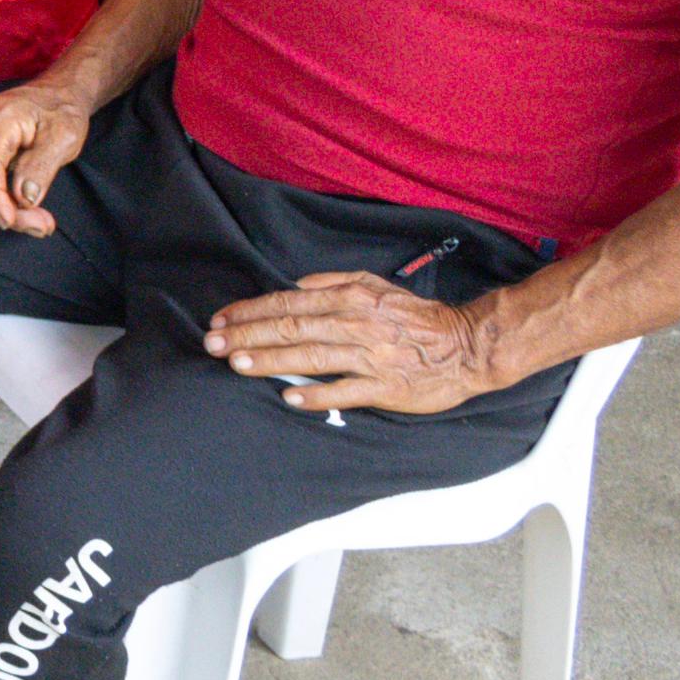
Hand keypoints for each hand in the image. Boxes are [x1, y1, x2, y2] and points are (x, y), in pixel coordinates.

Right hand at [0, 79, 93, 235]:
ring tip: (39, 222)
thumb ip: (40, 168)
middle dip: (6, 212)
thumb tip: (23, 199)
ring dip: (4, 210)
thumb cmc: (63, 111)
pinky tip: (25, 209)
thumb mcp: (63, 138)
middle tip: (43, 227)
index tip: (15, 223)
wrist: (59, 92)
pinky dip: (1, 200)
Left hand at [204, 272, 499, 414]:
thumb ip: (332, 283)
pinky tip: (289, 397)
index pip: (288, 304)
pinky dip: (317, 394)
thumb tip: (294, 288)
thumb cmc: (416, 316)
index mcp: (349, 299)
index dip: (251, 311)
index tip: (220, 320)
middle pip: (291, 329)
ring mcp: (370, 357)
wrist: (467, 346)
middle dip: (248, 336)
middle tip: (212, 344)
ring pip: (311, 357)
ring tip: (237, 364)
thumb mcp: (374, 285)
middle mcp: (355, 325)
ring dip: (271, 360)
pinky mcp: (386, 387)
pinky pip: (346, 391)